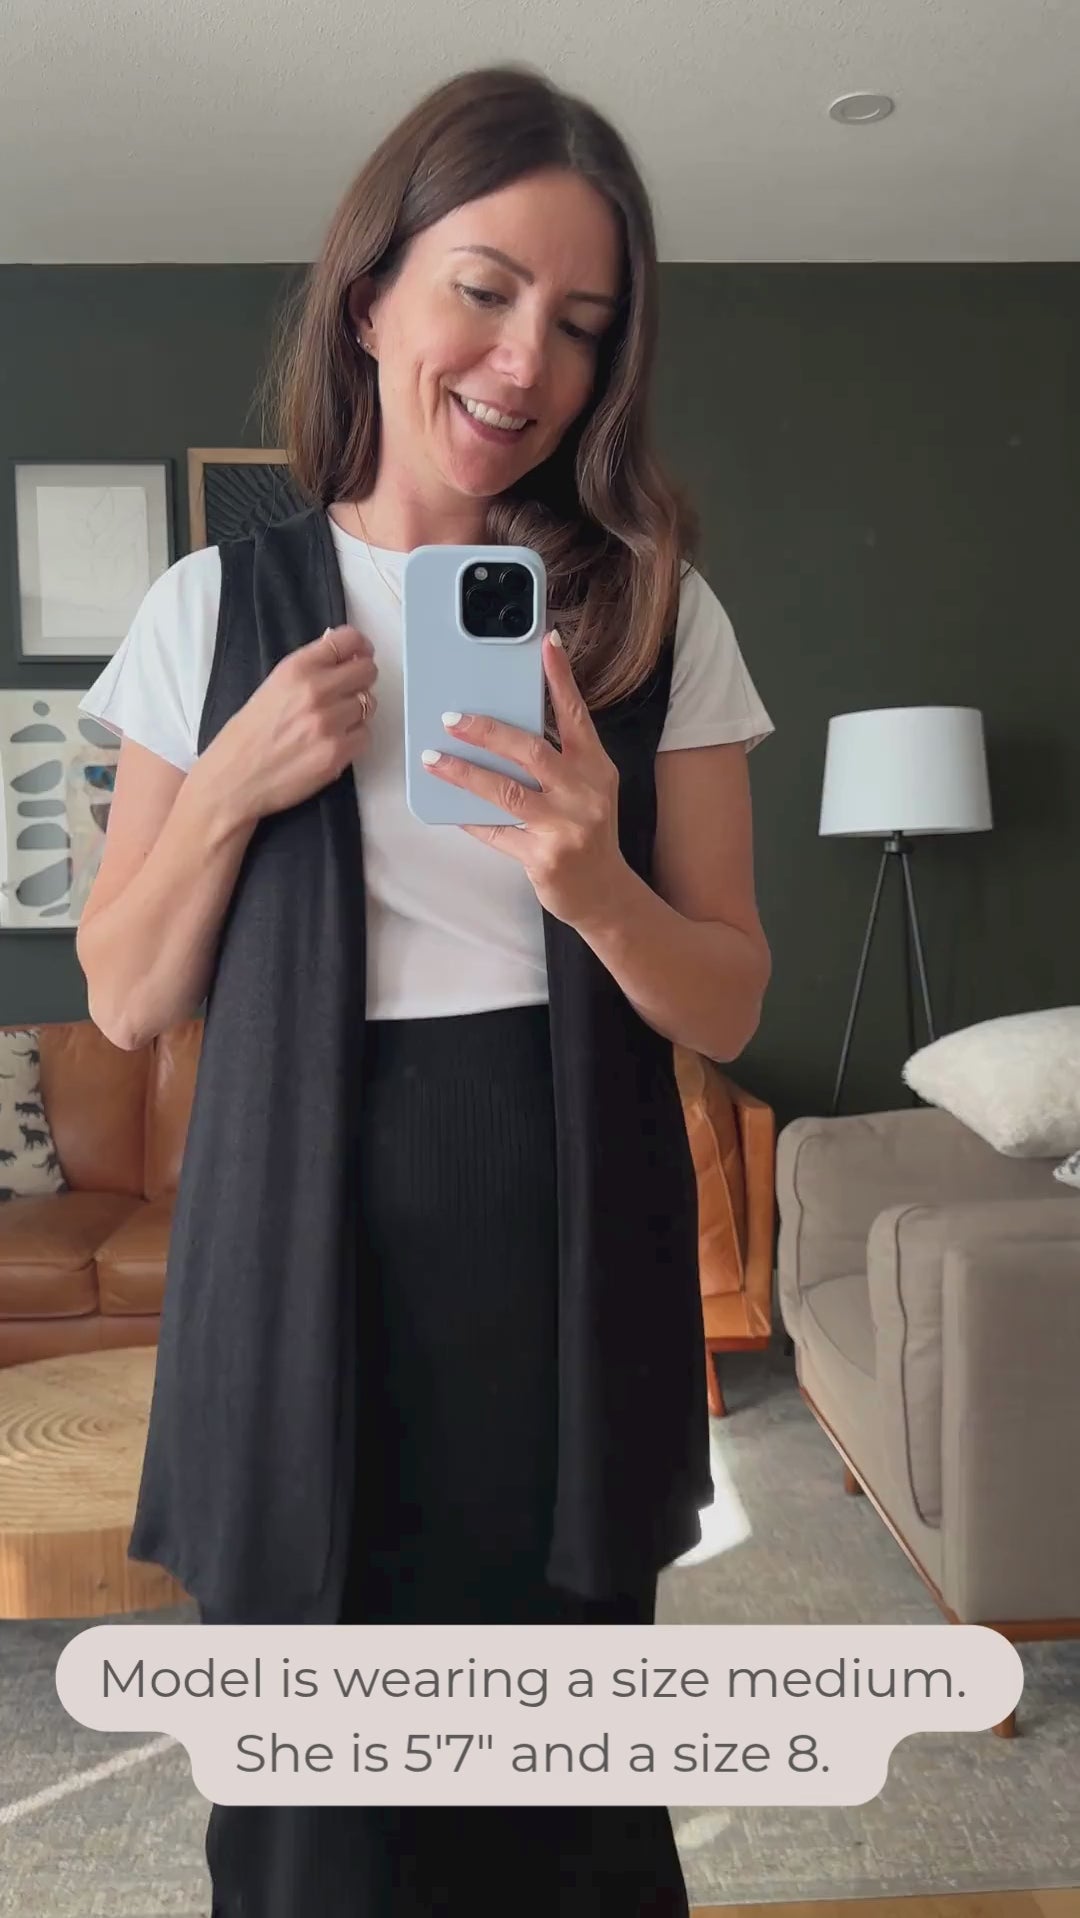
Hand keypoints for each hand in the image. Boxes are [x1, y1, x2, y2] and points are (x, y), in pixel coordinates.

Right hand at [206, 626, 376, 824]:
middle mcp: (315, 691)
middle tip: (349, 692)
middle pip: (367, 671)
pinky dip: (354, 739)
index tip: (361, 654)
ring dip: (357, 712)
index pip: (348, 640)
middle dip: (362, 680)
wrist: (233, 778)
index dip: (360, 646)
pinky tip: (332, 743)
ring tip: (333, 723)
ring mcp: (329, 722)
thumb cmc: (248, 736)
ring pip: (369, 704)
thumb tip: (341, 654)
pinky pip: (365, 736)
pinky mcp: (337, 752)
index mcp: (296, 668)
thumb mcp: (272, 686)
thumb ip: (309, 669)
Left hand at [420, 631, 627, 928]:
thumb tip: (503, 729)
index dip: (561, 679)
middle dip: (487, 730)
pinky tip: (448, 806)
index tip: (546, 645)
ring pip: (505, 791)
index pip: (577, 715)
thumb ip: (556, 760)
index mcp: (596, 768)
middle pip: (531, 750)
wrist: (604, 894)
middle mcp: (584, 792)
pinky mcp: (544, 857)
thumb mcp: (585, 789)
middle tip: (452, 717)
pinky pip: (497, 832)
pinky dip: (470, 818)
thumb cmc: (587, 833)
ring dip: (464, 772)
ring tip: (433, 757)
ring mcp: (566, 826)